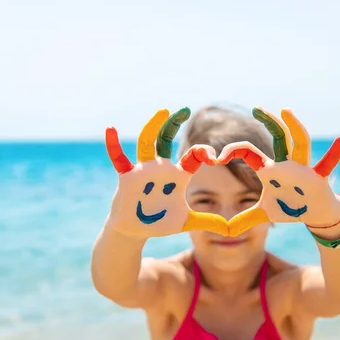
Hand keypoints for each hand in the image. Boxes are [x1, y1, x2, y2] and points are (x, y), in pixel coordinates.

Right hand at [106, 108, 228, 237]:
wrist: (136, 231)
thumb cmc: (160, 221)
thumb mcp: (186, 222)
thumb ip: (207, 222)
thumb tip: (229, 230)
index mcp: (178, 175)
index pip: (193, 156)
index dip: (205, 153)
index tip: (215, 158)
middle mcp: (161, 167)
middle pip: (167, 138)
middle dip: (175, 123)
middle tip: (185, 109)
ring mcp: (144, 170)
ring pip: (147, 142)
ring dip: (154, 126)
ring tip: (163, 111)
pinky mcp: (128, 177)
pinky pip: (119, 158)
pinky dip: (114, 145)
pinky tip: (110, 129)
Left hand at [217, 107, 339, 236]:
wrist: (314, 214)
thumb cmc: (290, 207)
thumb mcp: (264, 214)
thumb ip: (245, 220)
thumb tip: (226, 232)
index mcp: (270, 169)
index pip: (249, 152)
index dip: (233, 152)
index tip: (218, 158)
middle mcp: (285, 163)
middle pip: (277, 136)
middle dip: (269, 121)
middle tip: (256, 108)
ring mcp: (302, 168)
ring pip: (299, 143)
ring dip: (294, 127)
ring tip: (285, 110)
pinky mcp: (317, 177)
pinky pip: (328, 163)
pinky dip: (335, 153)